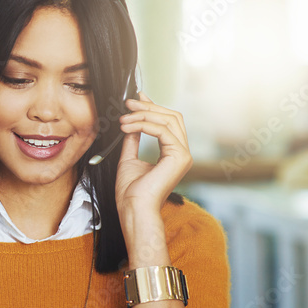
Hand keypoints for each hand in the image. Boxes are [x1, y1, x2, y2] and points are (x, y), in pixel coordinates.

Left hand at [114, 91, 191, 221]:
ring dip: (143, 115)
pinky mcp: (180, 157)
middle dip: (148, 107)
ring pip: (168, 121)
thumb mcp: (129, 159)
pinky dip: (143, 125)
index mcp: (173, 153)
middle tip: (128, 102)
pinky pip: (162, 131)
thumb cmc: (131, 192)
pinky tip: (127, 127)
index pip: (168, 122)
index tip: (137, 98)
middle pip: (171, 117)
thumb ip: (133, 141)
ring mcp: (184, 155)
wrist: (133, 209)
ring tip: (123, 118)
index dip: (153, 107)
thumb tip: (130, 125)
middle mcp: (182, 153)